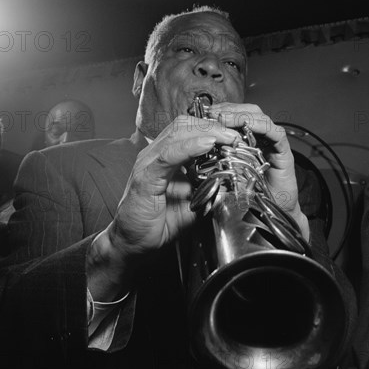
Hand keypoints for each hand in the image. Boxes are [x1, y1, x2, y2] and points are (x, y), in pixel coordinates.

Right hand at [87, 115, 239, 298]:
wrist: (133, 243)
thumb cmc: (157, 223)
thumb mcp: (192, 205)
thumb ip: (209, 192)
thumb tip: (231, 185)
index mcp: (166, 158)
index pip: (189, 130)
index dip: (214, 128)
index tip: (236, 136)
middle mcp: (155, 155)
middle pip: (185, 125)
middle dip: (214, 126)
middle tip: (236, 136)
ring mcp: (149, 163)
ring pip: (178, 134)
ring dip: (207, 132)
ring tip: (227, 138)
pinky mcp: (145, 177)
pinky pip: (168, 156)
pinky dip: (189, 147)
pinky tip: (207, 145)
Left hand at [207, 102, 308, 239]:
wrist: (270, 220)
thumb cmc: (246, 202)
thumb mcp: (220, 184)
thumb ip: (207, 171)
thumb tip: (184, 163)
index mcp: (243, 144)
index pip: (232, 119)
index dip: (218, 113)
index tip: (200, 113)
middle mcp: (259, 140)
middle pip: (245, 111)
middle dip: (227, 109)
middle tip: (210, 112)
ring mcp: (272, 145)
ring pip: (259, 116)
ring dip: (239, 114)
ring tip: (223, 117)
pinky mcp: (284, 153)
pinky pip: (274, 132)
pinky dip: (259, 126)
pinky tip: (245, 126)